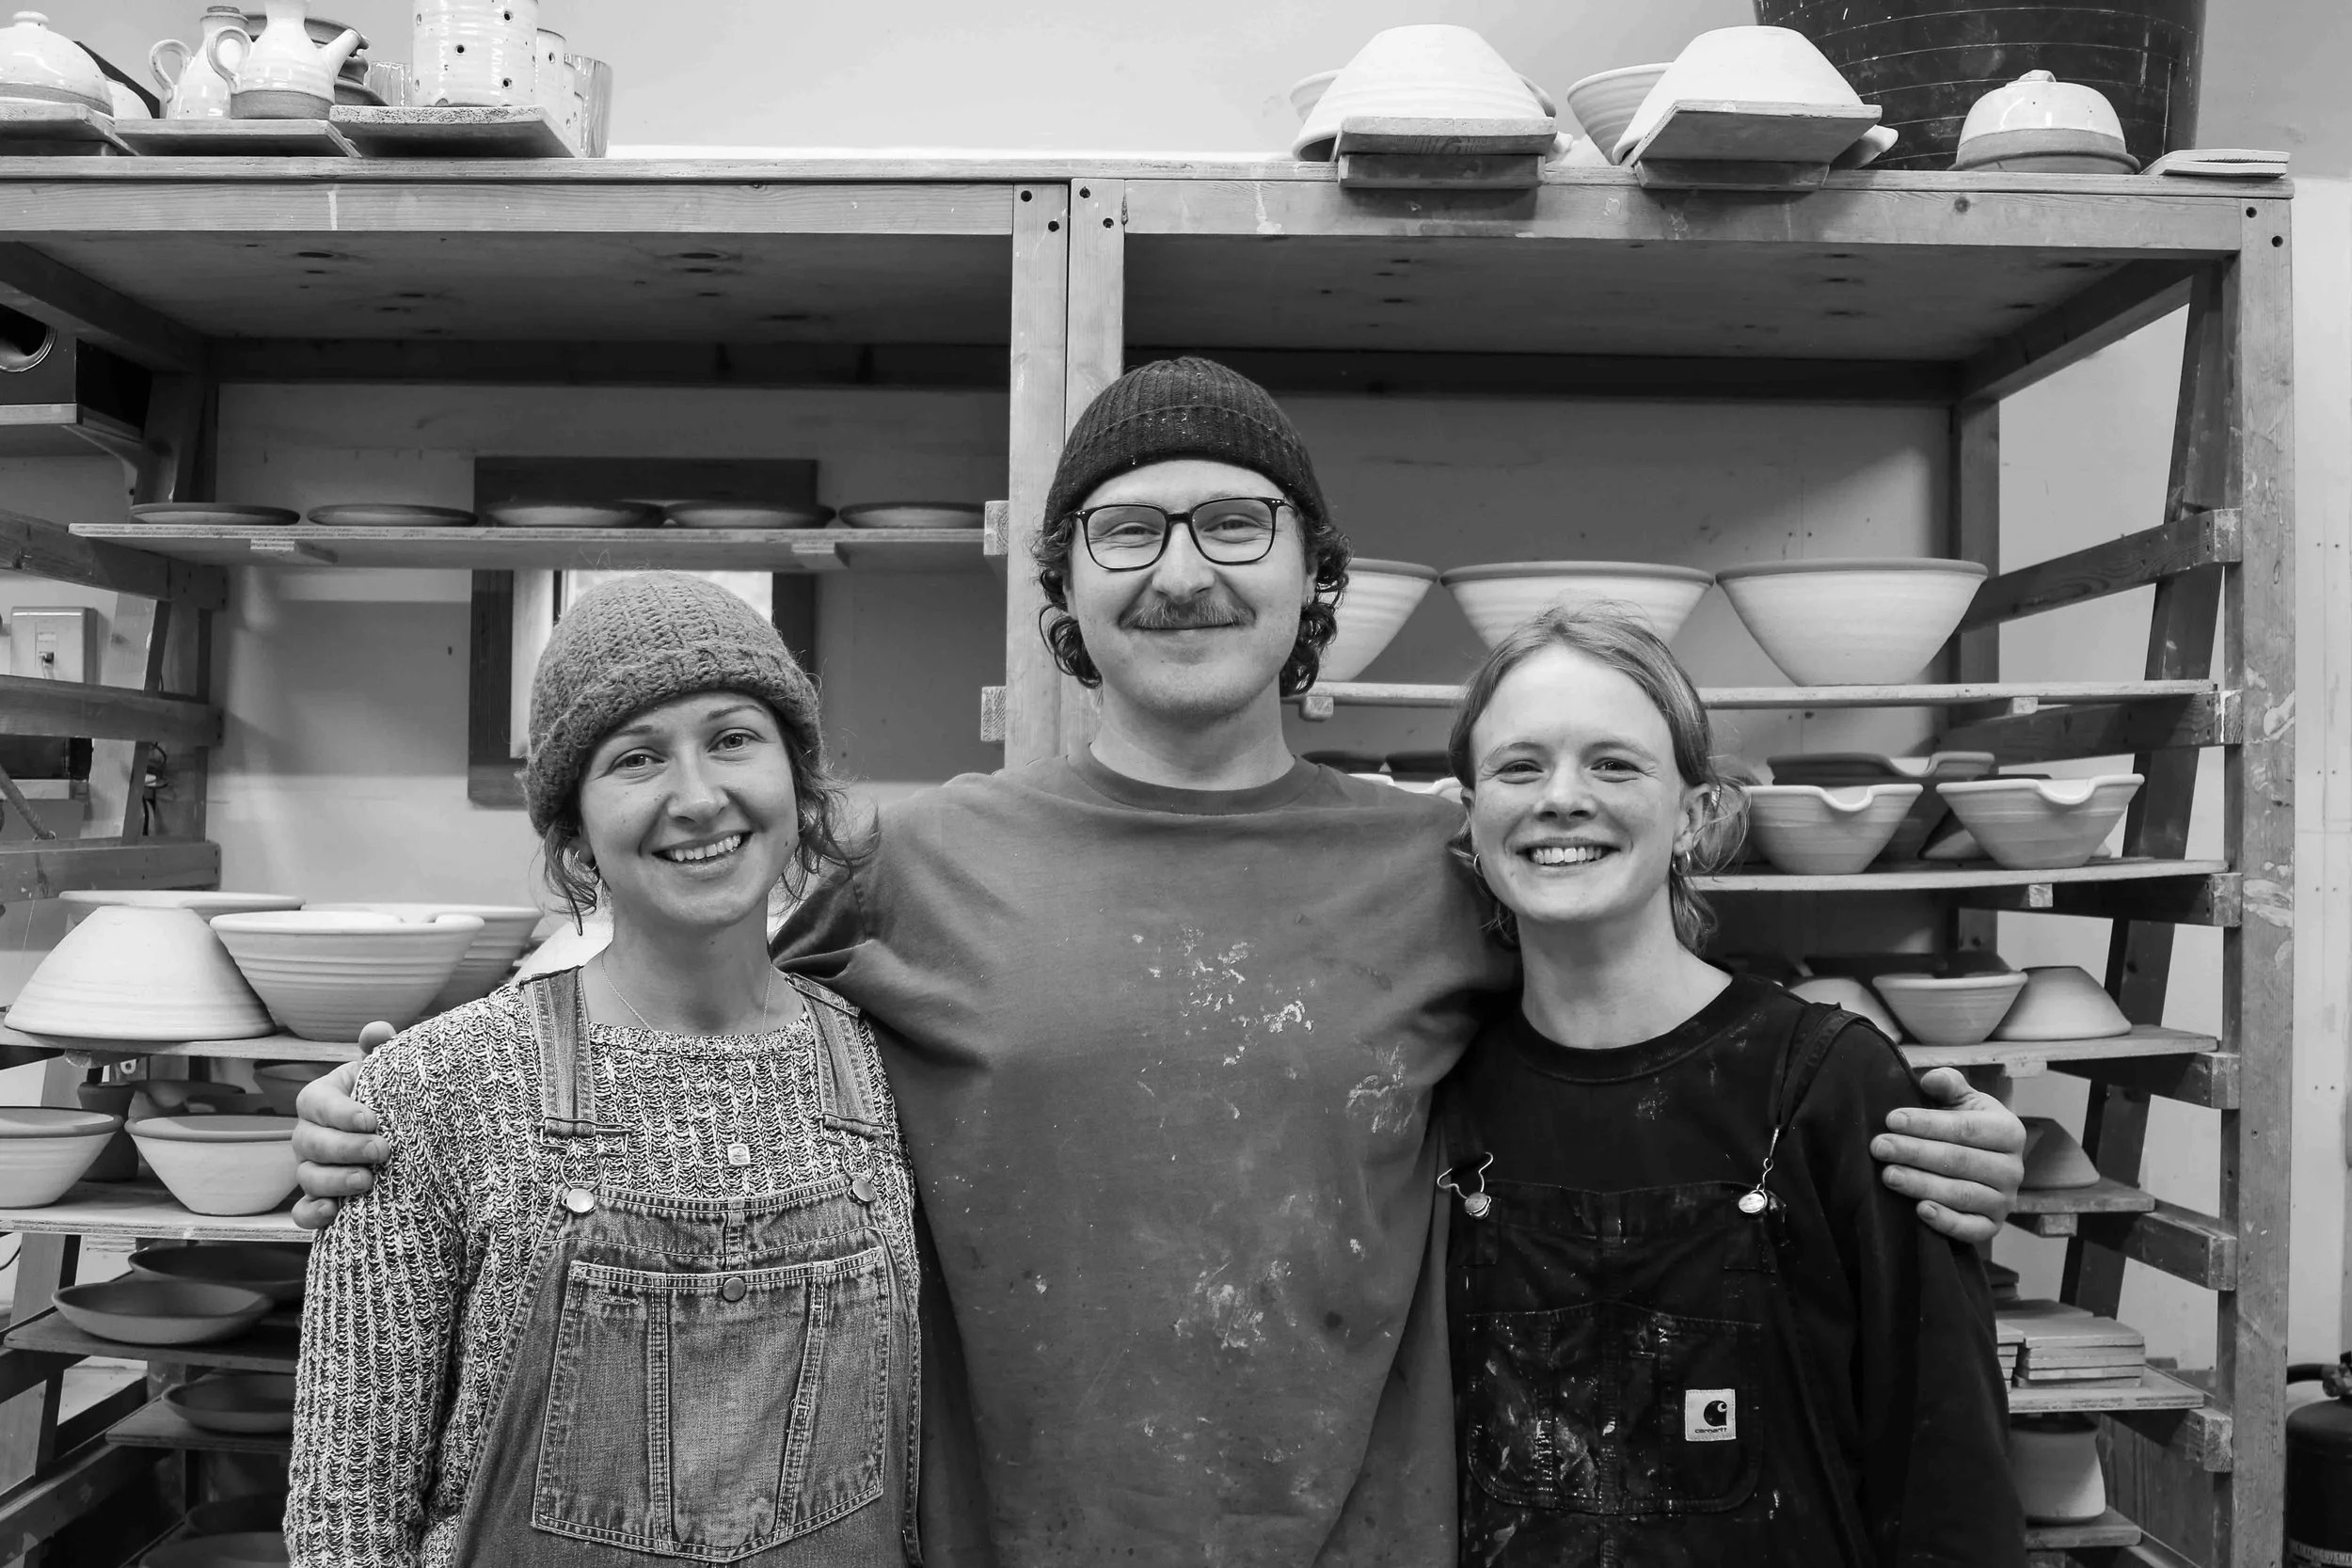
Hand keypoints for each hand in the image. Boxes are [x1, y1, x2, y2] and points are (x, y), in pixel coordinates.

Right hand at [291, 1041, 388, 1230]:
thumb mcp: (385, 1073)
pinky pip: (302, 1212)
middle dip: (345, 1148)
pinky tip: (334, 1213)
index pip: (315, 1103)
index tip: (373, 1120)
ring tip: (368, 1182)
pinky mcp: (318, 1199)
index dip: (340, 1113)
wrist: (401, 1136)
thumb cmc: (388, 1098)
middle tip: (383, 1151)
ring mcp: (310, 1169)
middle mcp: (309, 1135)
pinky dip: (313, 1214)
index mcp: (321, 1100)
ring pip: (306, 1178)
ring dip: (334, 1182)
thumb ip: (381, 1050)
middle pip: (310, 1143)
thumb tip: (377, 1031)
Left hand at [1870, 1067, 2025, 1244]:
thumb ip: (1949, 1084)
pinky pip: (1971, 1229)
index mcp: (2008, 1131)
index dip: (1927, 1124)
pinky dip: (1947, 1222)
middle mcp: (2013, 1168)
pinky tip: (1920, 1211)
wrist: (1981, 1163)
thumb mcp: (1962, 1100)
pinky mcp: (1992, 1226)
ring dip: (1922, 1185)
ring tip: (1888, 1175)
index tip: (1891, 1120)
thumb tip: (1931, 1080)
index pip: (1964, 1128)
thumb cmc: (1966, 1127)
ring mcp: (2005, 1201)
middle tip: (1879, 1147)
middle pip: (1960, 1161)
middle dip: (1915, 1153)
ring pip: (1962, 1194)